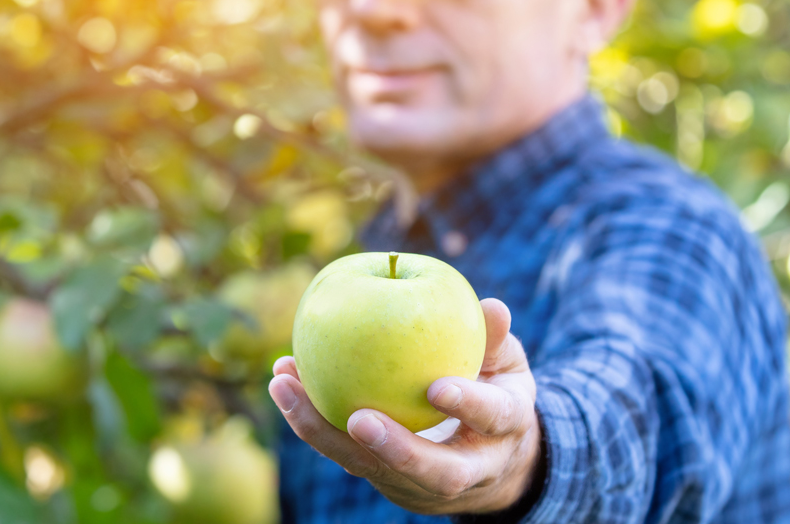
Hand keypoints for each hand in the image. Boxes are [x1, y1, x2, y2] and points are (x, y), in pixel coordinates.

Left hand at [268, 298, 541, 514]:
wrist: (487, 460)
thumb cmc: (494, 394)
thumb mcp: (506, 368)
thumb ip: (495, 341)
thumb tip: (491, 306)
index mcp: (500, 436)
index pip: (489, 422)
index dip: (467, 405)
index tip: (437, 387)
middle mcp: (463, 472)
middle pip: (431, 472)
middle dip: (393, 449)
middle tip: (358, 419)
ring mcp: (415, 482)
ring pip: (368, 467)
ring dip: (322, 431)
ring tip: (286, 385)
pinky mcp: (379, 476)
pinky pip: (340, 450)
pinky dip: (309, 419)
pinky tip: (283, 381)